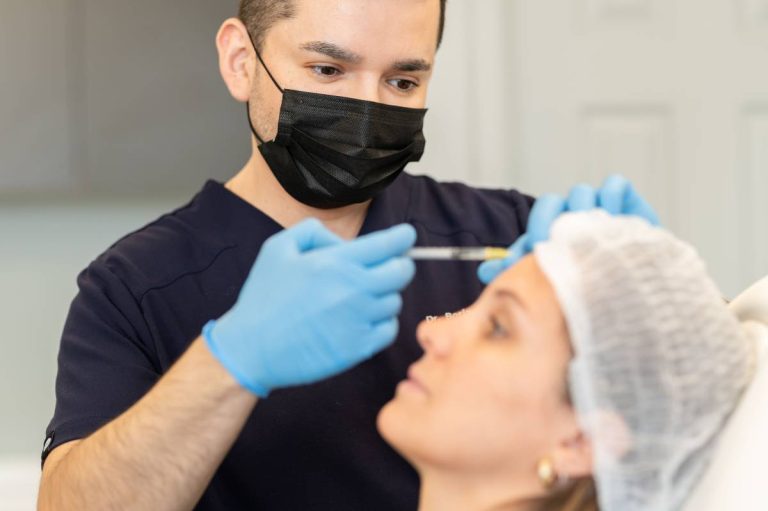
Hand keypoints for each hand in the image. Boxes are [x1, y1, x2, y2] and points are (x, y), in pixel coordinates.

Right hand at [203, 219, 416, 396]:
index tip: (405, 237)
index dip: (403, 237)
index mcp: (336, 263)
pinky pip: (389, 329)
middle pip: (402, 272)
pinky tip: (361, 319)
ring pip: (395, 301)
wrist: (251, 348)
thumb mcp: (278, 248)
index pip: (389, 244)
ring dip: (384, 295)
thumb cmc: (263, 297)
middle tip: (385, 267)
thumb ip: (314, 231)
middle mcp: (353, 290)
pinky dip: (381, 322)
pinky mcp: (358, 348)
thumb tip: (345, 242)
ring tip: (359, 298)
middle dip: (398, 264)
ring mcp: (358, 321)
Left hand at [477, 175, 658, 283]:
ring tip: (591, 234)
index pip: (533, 224)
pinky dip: (613, 196)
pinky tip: (615, 216)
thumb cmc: (593, 288)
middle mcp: (574, 218)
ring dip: (583, 210)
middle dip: (550, 222)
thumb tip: (483, 272)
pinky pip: (615, 185)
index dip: (531, 235)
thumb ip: (518, 271)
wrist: (641, 295)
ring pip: (581, 193)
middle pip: (552, 203)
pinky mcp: (626, 202)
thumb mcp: (553, 283)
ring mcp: (599, 208)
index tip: (532, 252)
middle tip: (555, 243)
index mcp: (554, 233)